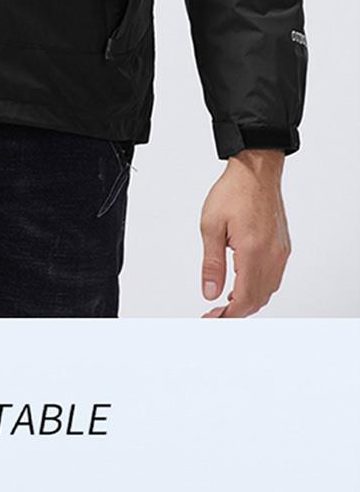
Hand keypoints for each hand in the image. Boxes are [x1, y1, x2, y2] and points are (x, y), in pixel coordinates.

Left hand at [200, 149, 290, 316]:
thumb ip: (211, 264)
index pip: (245, 298)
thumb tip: (210, 291)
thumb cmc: (234, 192)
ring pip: (268, 290)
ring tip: (225, 303)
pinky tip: (242, 285)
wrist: (256, 171)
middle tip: (215, 315)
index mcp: (253, 251)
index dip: (229, 315)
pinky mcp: (282, 247)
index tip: (213, 320)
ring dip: (248, 301)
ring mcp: (280, 251)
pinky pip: (273, 277)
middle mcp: (272, 255)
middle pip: (258, 299)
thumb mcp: (211, 227)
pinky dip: (258, 288)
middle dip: (237, 312)